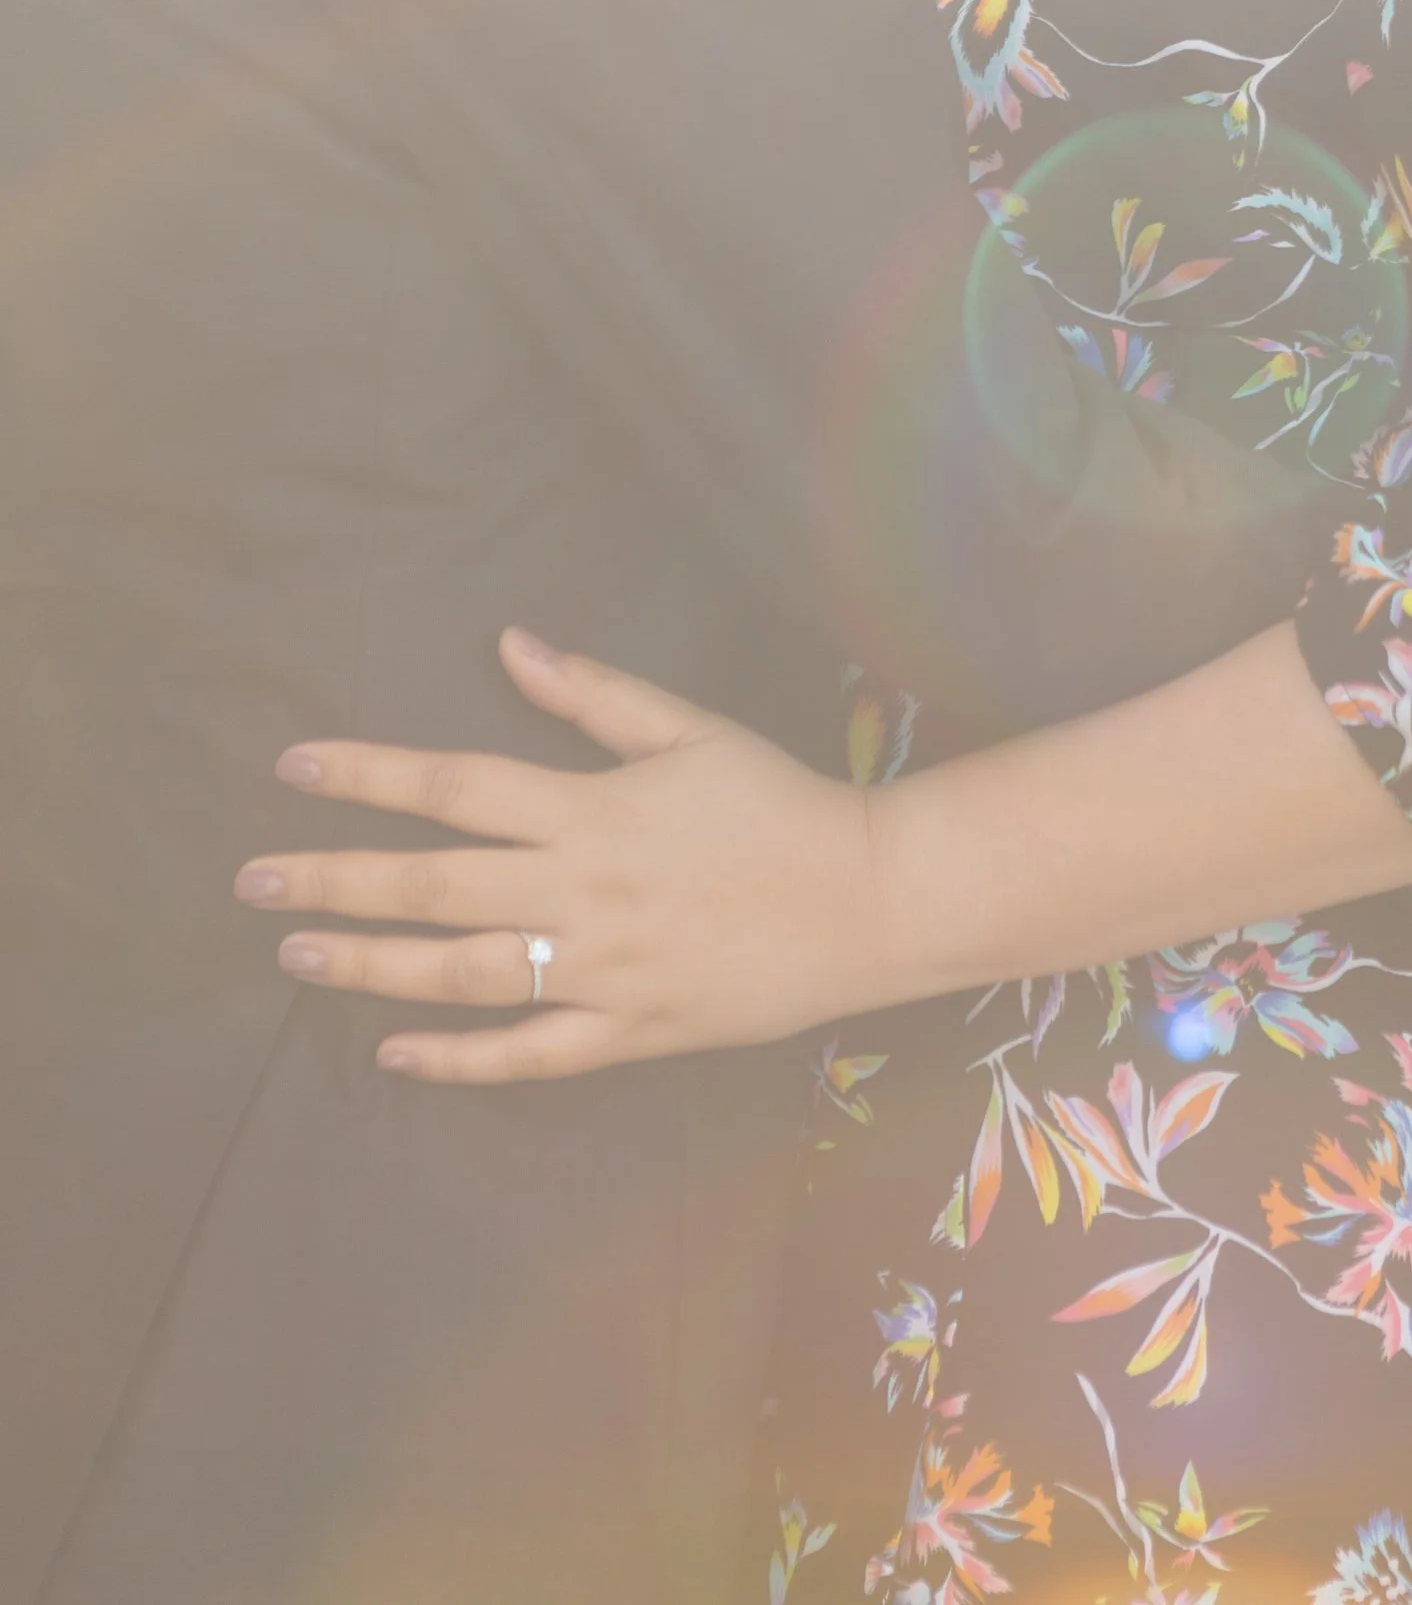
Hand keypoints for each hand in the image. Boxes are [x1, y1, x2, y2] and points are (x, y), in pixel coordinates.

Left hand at [233, 629, 881, 1083]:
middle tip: (253, 882)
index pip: (455, 786)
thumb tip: (509, 645)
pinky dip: (457, 1057)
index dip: (370, 776)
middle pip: (434, 886)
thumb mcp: (689, 728)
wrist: (867, 900)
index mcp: (591, 808)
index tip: (294, 769)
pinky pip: (528, 1053)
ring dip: (373, 964)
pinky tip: (392, 1052)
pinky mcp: (628, 1030)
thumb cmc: (776, 803)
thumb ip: (592, 694)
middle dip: (336, 879)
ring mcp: (601, 968)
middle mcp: (581, 891)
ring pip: (463, 973)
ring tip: (298, 954)